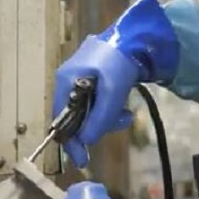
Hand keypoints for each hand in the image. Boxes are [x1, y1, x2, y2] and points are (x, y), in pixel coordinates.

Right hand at [54, 0, 179, 166]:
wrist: (137, 37)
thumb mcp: (112, 92)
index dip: (71, 142)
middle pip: (76, 117)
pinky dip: (110, 109)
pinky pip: (97, 103)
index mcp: (65, 81)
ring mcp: (80, 79)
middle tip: (121, 123)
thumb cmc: (120, 61)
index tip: (82, 160)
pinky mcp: (93, 79)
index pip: (61, 120)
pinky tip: (125, 108)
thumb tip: (86, 141)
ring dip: (108, 118)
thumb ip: (100, 117)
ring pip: (89, 111)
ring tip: (127, 115)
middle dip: (98, 125)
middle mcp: (68, 80)